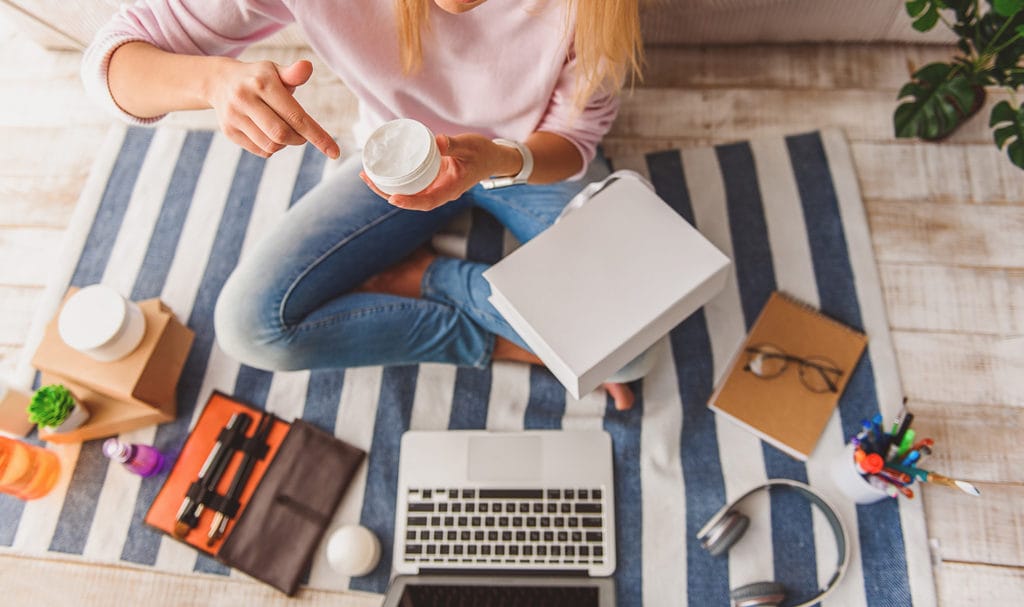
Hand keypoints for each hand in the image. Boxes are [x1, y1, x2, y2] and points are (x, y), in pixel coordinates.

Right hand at [206, 59, 338, 159]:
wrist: (219, 81)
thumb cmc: (259, 77)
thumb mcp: (275, 70)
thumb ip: (293, 73)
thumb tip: (307, 67)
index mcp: (262, 83)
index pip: (296, 115)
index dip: (317, 136)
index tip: (334, 152)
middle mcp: (245, 99)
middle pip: (282, 134)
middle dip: (300, 139)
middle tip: (303, 134)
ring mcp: (234, 116)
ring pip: (271, 145)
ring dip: (286, 143)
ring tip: (284, 130)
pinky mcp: (229, 131)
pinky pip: (261, 151)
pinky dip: (272, 147)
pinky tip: (269, 133)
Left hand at [359, 134, 512, 210]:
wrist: (492, 159)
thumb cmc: (482, 153)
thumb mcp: (469, 146)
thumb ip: (453, 145)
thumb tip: (437, 141)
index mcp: (451, 189)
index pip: (427, 202)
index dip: (409, 202)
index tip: (392, 198)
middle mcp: (440, 191)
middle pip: (411, 200)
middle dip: (387, 193)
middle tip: (367, 178)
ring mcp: (435, 187)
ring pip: (408, 193)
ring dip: (386, 187)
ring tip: (366, 174)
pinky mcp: (431, 180)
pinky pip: (411, 184)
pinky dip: (396, 179)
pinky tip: (381, 171)